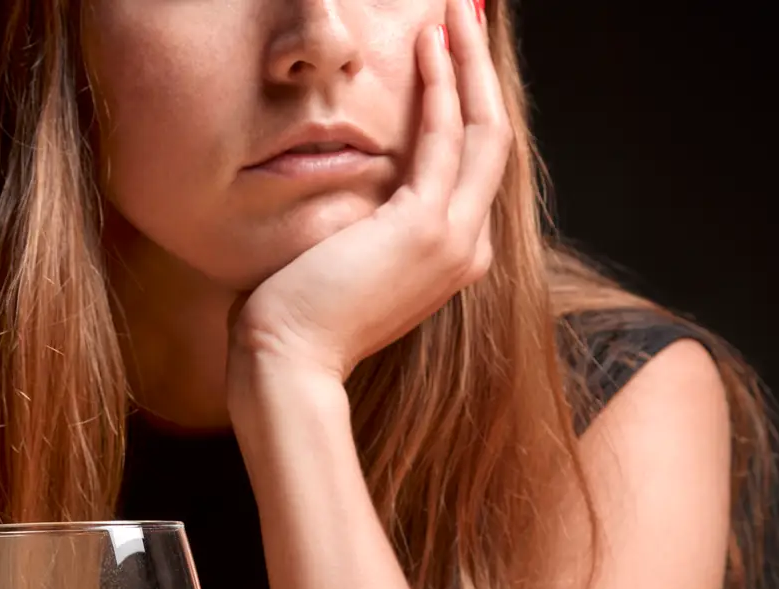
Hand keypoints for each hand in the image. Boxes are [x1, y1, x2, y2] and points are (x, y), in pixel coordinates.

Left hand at [230, 0, 509, 386]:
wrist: (286, 364)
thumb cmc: (294, 319)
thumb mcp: (341, 262)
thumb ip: (360, 226)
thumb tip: (343, 197)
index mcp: (449, 259)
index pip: (471, 166)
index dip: (468, 103)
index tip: (454, 57)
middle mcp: (467, 250)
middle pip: (492, 139)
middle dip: (480, 70)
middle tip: (467, 13)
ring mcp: (454, 241)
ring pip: (482, 129)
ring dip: (468, 62)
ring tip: (454, 11)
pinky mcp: (427, 229)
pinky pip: (444, 137)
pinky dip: (441, 84)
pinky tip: (429, 44)